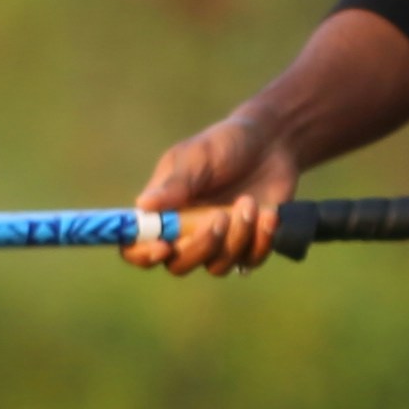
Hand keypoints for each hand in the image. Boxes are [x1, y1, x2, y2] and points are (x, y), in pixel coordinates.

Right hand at [125, 111, 301, 275]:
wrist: (271, 142)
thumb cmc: (225, 144)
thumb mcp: (198, 156)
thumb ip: (176, 183)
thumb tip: (143, 206)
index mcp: (162, 210)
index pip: (137, 245)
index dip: (142, 253)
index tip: (163, 247)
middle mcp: (186, 233)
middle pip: (178, 265)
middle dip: (199, 247)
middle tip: (220, 217)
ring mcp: (218, 243)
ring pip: (216, 265)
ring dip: (235, 239)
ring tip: (249, 203)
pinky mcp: (248, 246)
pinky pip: (249, 261)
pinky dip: (260, 241)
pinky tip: (268, 215)